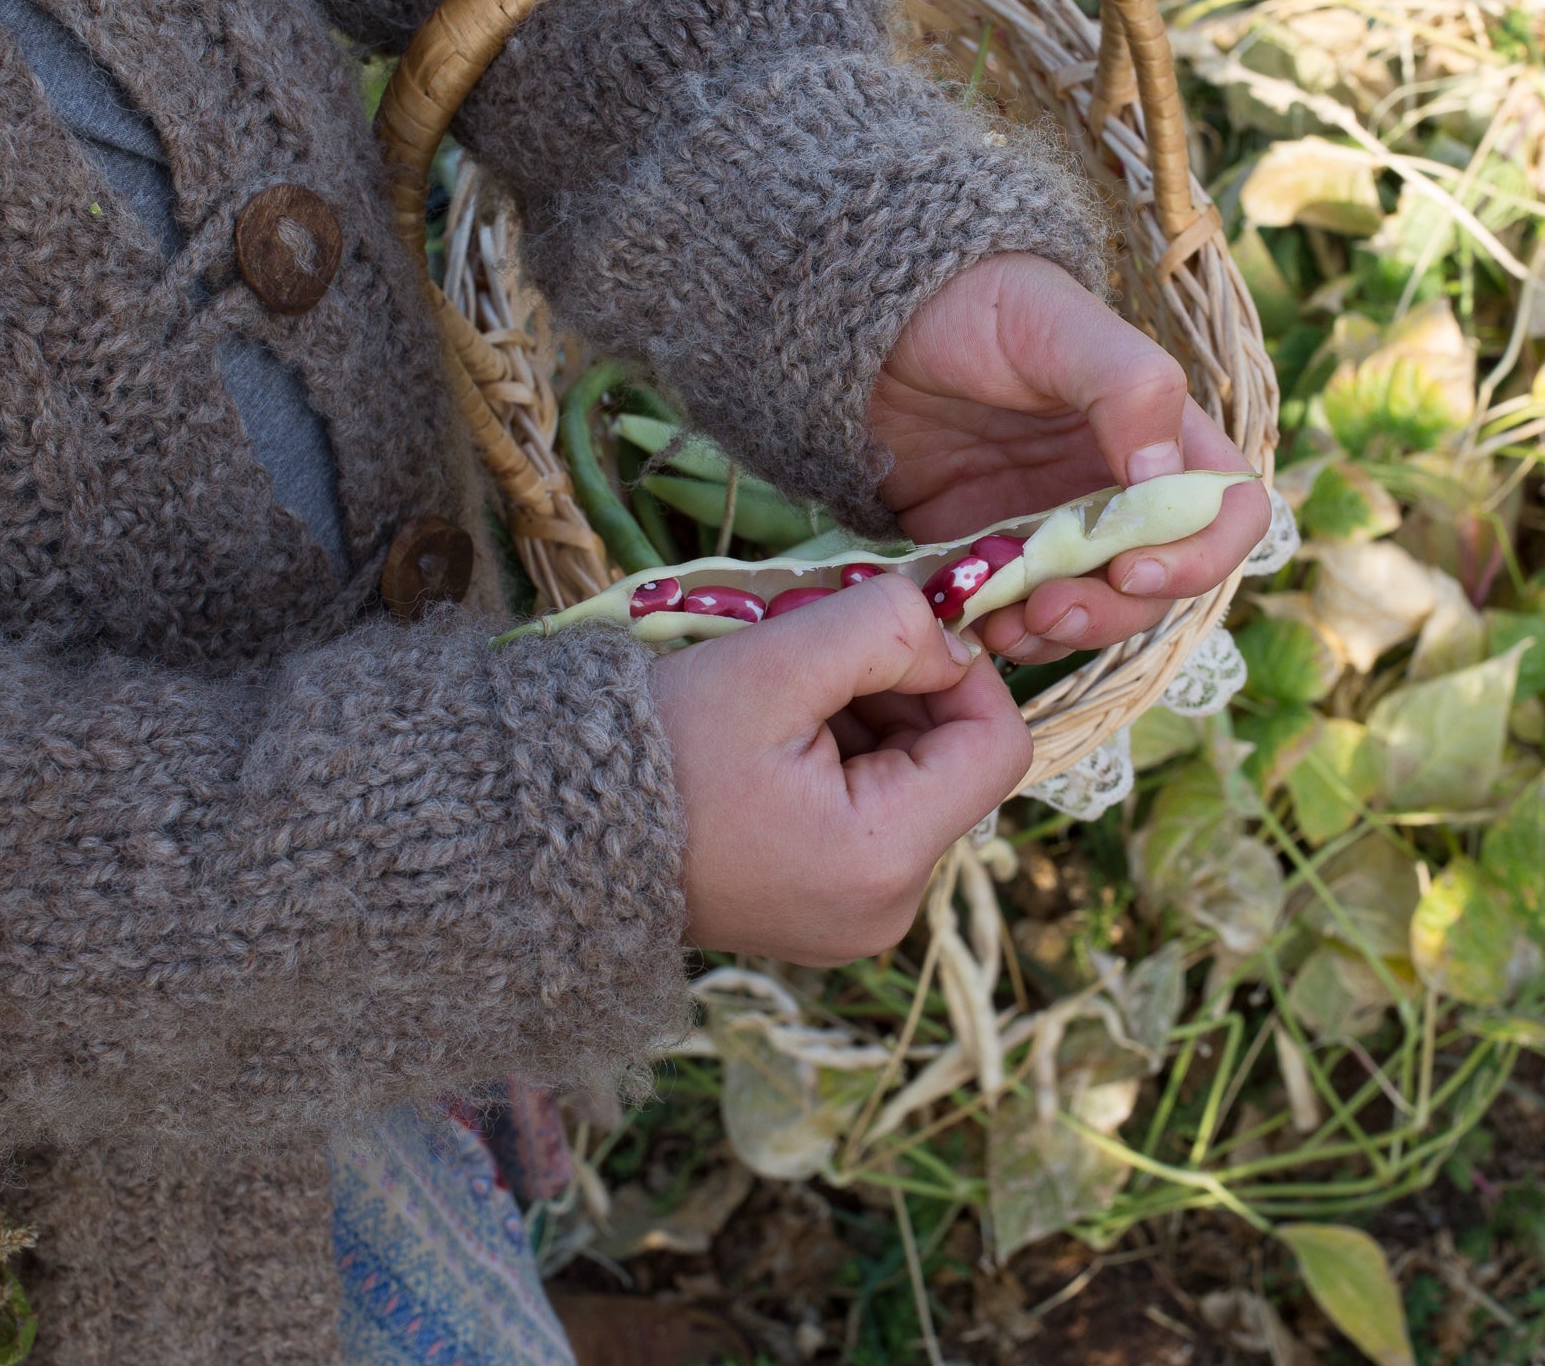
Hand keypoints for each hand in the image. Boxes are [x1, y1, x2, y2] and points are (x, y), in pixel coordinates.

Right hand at [652, 571, 1030, 965]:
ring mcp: (855, 916)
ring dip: (862, 714)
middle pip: (949, 763)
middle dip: (897, 688)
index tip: (896, 628)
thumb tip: (948, 638)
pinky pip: (868, 809)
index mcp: (884, 860)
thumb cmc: (658, 751)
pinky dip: (836, 754)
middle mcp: (886, 907)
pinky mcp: (823, 907)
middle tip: (814, 647)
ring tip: (779, 691)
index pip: (996, 747)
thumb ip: (884, 628)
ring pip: (907, 779)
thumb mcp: (777, 663)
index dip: (963, 671)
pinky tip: (770, 735)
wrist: (549, 837)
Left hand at [872, 255, 1269, 663]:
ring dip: (1062, 632)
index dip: (1201, 554)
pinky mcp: (996, 554)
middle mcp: (1118, 487)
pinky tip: (976, 625)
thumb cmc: (971, 303)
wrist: (866, 328)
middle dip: (1114, 610)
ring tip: (1006, 627)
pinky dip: (1011, 633)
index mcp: (1157, 431)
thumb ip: (1127, 388)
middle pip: (1161, 579)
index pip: (1227, 510)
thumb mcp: (1052, 323)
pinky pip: (1024, 615)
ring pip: (1096, 609)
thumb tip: (1163, 477)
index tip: (1132, 568)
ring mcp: (1057, 527)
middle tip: (1049, 609)